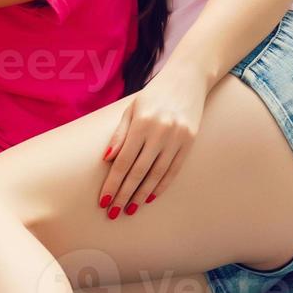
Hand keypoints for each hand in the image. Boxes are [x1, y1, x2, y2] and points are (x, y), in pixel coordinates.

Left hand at [98, 67, 207, 218]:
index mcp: (142, 123)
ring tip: (130, 209)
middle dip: (124, 194)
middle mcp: (160, 132)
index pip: (124, 161)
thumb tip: (107, 160)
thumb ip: (119, 135)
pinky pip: (173, 169)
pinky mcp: (189, 142)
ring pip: (156, 174)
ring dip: (141, 194)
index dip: (113, 183)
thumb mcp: (131, 110)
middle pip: (139, 171)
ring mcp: (177, 138)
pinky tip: (150, 197)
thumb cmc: (153, 96)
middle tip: (113, 213)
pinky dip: (161, 185)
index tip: (103, 200)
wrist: (187, 79)